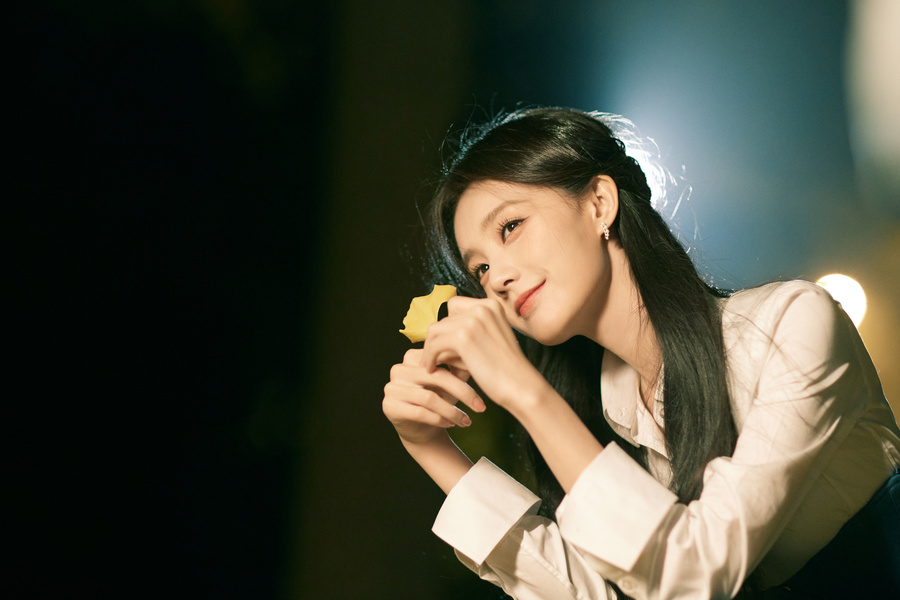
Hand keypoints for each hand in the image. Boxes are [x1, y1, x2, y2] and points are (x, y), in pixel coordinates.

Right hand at [382, 348, 485, 445]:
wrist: (423, 428)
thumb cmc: (440, 399)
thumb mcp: (452, 382)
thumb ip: (460, 367)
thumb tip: (474, 357)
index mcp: (413, 357)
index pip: (440, 359)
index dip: (463, 370)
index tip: (484, 383)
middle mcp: (398, 369)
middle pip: (436, 377)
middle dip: (462, 393)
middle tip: (480, 407)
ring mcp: (391, 387)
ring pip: (429, 397)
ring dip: (452, 411)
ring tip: (466, 420)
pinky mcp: (389, 406)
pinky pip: (419, 412)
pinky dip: (439, 419)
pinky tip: (452, 424)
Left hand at [420, 296, 544, 410]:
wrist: (521, 387)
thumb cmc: (505, 369)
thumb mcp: (488, 339)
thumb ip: (466, 330)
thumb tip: (431, 333)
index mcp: (491, 305)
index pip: (454, 305)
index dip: (447, 326)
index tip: (446, 345)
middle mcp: (482, 307)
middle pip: (443, 319)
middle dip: (440, 340)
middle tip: (443, 361)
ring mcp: (472, 320)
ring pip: (434, 330)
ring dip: (432, 348)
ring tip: (435, 365)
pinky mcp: (463, 337)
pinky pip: (433, 344)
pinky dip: (429, 357)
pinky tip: (433, 369)